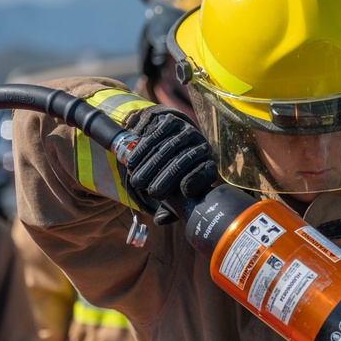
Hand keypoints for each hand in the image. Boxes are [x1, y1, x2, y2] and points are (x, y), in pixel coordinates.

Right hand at [125, 107, 218, 223]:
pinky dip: (142, 148)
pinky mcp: (170, 121)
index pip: (206, 171)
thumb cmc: (174, 173)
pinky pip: (156, 134)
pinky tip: (132, 161)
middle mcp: (200, 144)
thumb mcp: (179, 190)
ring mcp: (186, 130)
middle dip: (165, 177)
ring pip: (168, 147)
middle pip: (183, 160)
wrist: (173, 138)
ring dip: (150, 165)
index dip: (195, 181)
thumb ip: (173, 206)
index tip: (181, 192)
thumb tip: (161, 220)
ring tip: (136, 179)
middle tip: (149, 191)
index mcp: (208, 162)